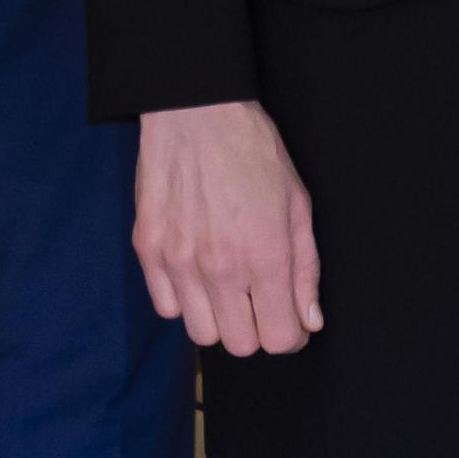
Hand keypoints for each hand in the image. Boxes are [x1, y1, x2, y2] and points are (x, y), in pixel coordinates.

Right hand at [134, 101, 320, 354]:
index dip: (292, 335)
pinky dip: (184, 301)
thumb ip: (305, 269)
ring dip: (220, 319)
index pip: (280, 338)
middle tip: (260, 301)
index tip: (292, 322)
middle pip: (240, 344)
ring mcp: (179, 261)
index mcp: (265, 255)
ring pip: (201, 334)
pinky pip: (167, 308)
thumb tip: (309, 320)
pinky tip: (197, 273)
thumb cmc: (252, 151)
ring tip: (227, 287)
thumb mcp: (297, 204)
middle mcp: (220, 267)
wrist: (196, 112)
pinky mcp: (149, 251)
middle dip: (258, 329)